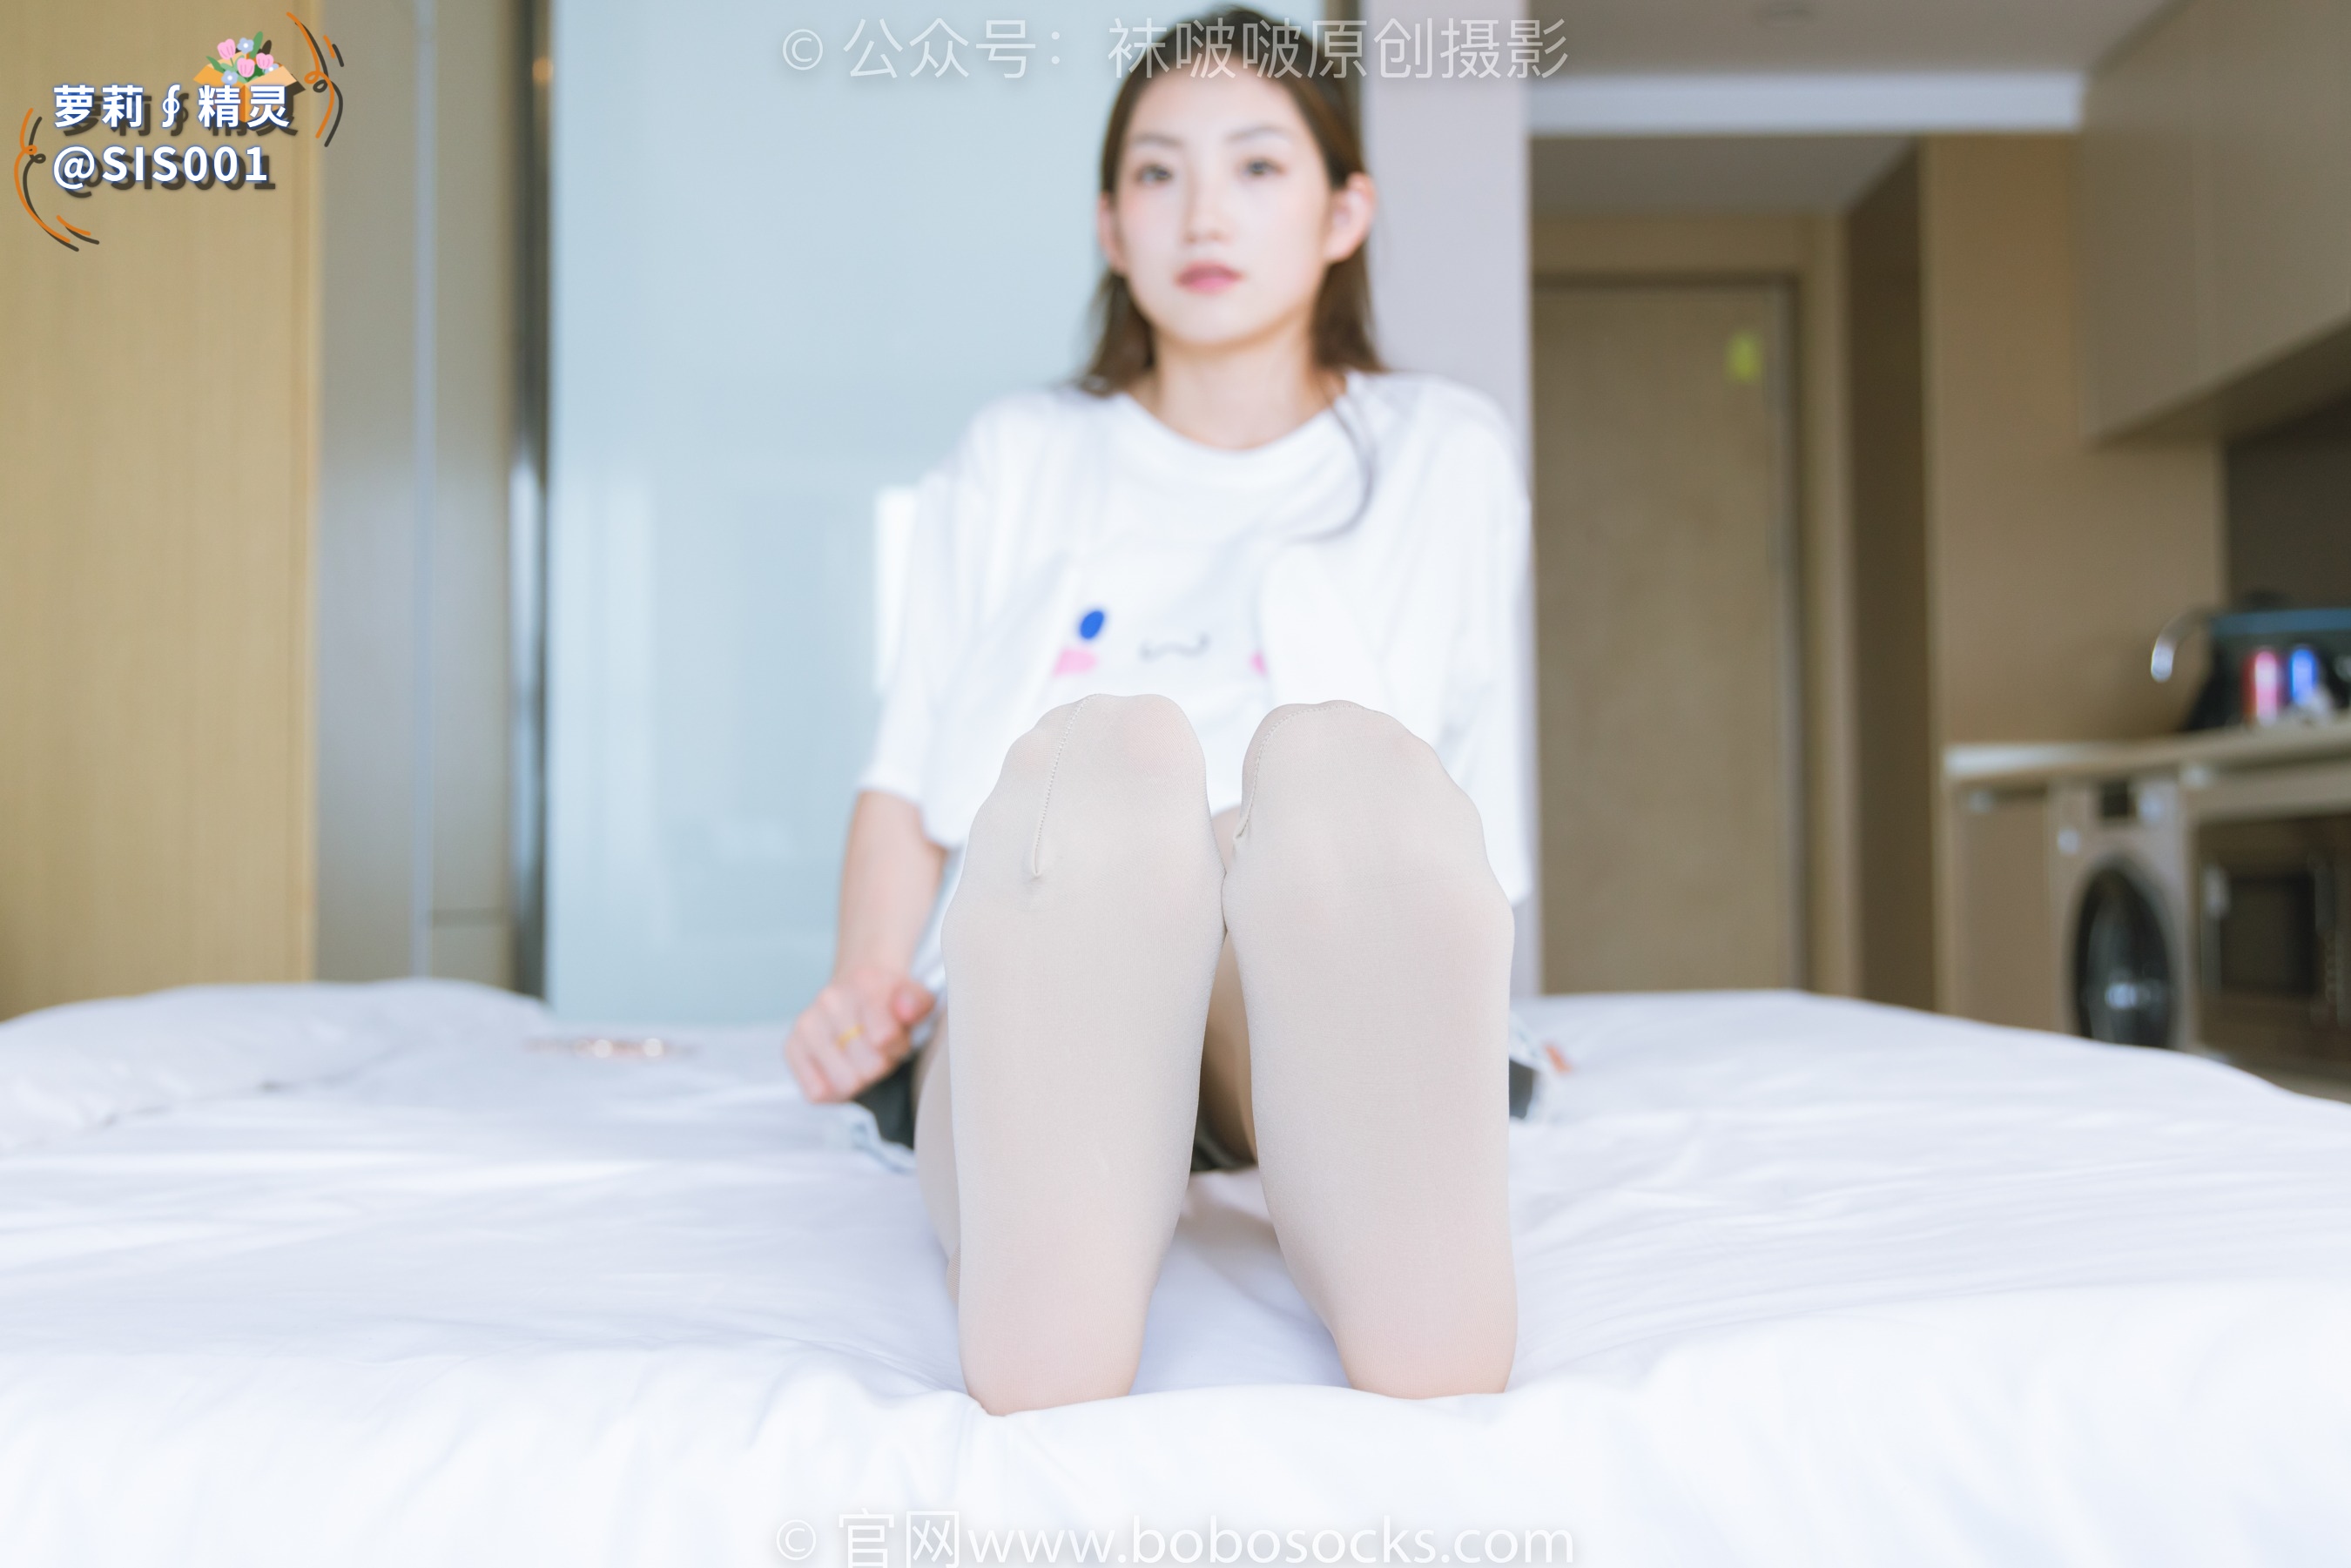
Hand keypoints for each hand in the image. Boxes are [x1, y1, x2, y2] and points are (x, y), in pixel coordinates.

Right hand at [785, 965, 935, 1102]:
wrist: (857, 989)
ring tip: (860, 1058)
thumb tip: (905, 1011)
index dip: (898, 1047)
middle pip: (868, 1067)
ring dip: (859, 1078)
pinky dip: (835, 1090)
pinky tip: (841, 1068)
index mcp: (865, 984)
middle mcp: (830, 1000)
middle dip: (880, 1064)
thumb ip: (918, 1004)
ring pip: (844, 1083)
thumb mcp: (917, 999)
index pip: (885, 1039)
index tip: (896, 1038)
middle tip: (878, 1050)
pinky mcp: (792, 1047)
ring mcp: (807, 1024)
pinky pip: (817, 1092)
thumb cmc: (888, 1005)